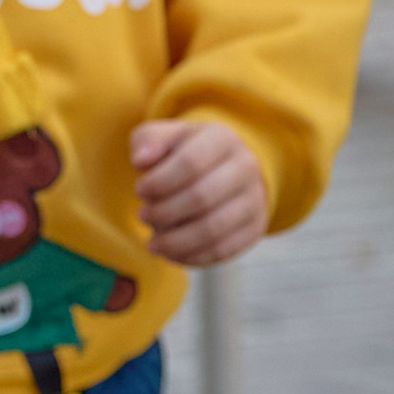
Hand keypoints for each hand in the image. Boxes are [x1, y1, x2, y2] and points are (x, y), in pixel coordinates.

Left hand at [130, 117, 266, 264]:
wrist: (227, 169)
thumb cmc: (186, 153)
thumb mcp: (165, 136)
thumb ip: (147, 141)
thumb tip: (141, 161)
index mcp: (222, 139)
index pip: (190, 163)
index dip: (159, 182)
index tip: (140, 190)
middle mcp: (245, 168)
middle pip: (201, 198)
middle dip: (163, 212)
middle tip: (143, 215)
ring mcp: (254, 200)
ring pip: (213, 230)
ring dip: (174, 241)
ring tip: (153, 242)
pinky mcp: (253, 229)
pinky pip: (222, 251)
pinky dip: (191, 257)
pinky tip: (170, 253)